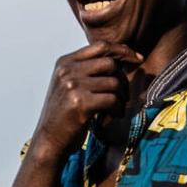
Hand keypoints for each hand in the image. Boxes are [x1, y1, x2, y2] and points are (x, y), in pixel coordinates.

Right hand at [29, 42, 142, 158]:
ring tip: (116, 110)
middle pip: (110, 64)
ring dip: (121, 98)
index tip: (138, 59)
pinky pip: (113, 99)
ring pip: (114, 82)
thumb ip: (87, 70)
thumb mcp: (69, 85)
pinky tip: (112, 117)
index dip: (122, 50)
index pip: (101, 46)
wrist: (49, 140)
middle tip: (123, 96)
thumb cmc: (64, 115)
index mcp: (65, 62)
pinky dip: (117, 109)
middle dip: (123, 79)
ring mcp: (73, 86)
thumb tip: (120, 58)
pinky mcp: (81, 103)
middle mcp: (68, 70)